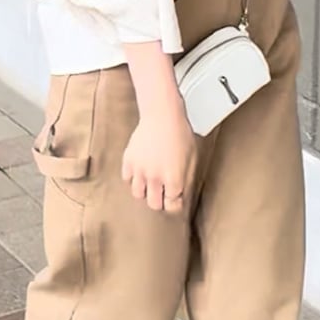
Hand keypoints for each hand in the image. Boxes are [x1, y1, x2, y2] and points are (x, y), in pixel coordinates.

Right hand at [121, 99, 196, 213]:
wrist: (162, 115)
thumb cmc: (180, 134)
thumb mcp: (192, 158)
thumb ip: (186, 180)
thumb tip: (182, 195)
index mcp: (174, 179)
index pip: (171, 205)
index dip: (174, 203)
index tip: (174, 198)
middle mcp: (155, 178)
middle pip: (153, 204)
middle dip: (160, 201)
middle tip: (162, 193)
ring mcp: (139, 170)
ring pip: (138, 194)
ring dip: (145, 191)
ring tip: (151, 182)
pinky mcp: (128, 160)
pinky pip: (127, 179)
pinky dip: (133, 178)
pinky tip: (141, 171)